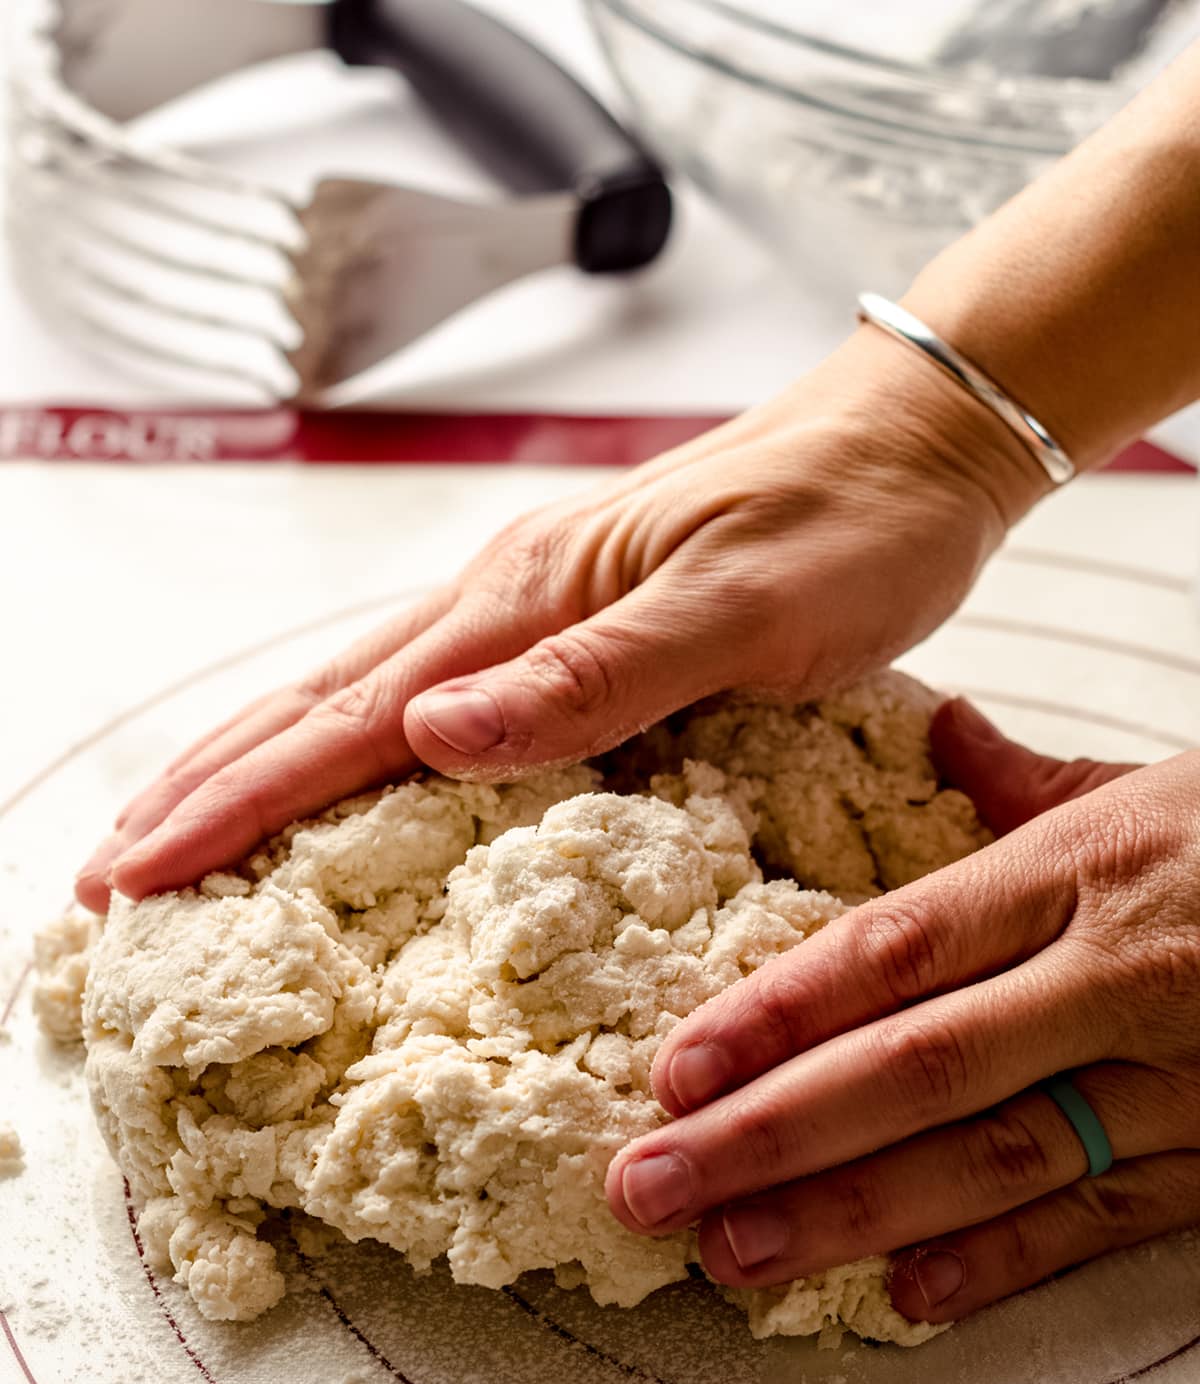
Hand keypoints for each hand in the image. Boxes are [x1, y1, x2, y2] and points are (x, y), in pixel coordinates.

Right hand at [76, 328, 1044, 909]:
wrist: (914, 444)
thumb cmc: (844, 529)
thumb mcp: (737, 615)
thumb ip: (590, 678)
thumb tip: (429, 730)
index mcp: (525, 605)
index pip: (347, 724)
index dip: (236, 804)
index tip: (141, 873)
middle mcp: (501, 602)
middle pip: (314, 706)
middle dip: (203, 792)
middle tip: (109, 874)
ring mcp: (525, 608)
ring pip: (351, 695)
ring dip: (252, 765)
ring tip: (175, 825)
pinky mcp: (563, 621)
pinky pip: (417, 691)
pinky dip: (341, 742)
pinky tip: (329, 772)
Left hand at [606, 701, 1199, 1325]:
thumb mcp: (1160, 785)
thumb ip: (1035, 784)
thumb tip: (947, 738)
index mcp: (1084, 867)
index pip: (896, 950)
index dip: (775, 1014)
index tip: (672, 1070)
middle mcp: (1119, 974)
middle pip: (916, 1068)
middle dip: (769, 1136)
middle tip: (646, 1187)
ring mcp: (1181, 1075)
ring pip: (994, 1159)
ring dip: (851, 1216)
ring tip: (732, 1254)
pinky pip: (1105, 1218)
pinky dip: (1004, 1264)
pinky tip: (902, 1298)